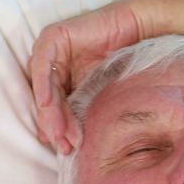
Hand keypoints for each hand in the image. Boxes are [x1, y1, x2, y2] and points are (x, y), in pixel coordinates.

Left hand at [28, 0, 144, 153]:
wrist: (141, 35)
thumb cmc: (123, 64)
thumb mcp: (96, 96)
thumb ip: (76, 114)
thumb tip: (55, 141)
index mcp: (58, 80)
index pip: (51, 108)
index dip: (56, 128)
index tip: (64, 147)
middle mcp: (51, 67)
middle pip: (45, 100)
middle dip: (54, 124)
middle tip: (64, 144)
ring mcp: (50, 52)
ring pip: (42, 87)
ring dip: (51, 112)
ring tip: (60, 132)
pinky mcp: (53, 38)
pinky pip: (42, 65)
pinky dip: (43, 85)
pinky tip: (48, 103)